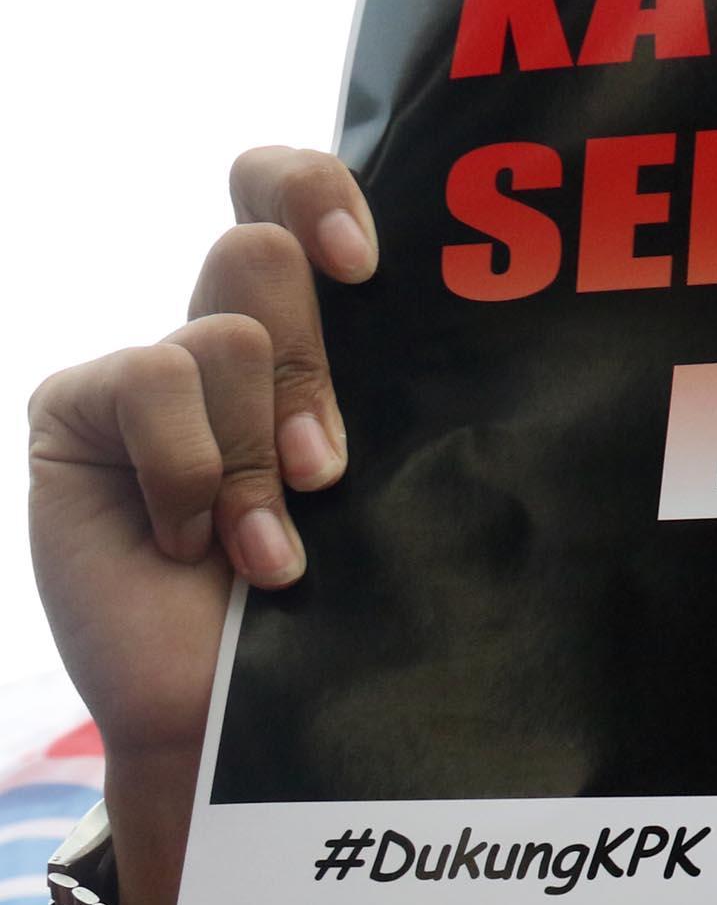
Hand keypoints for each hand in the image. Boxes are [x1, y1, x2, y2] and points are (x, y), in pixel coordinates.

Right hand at [27, 148, 374, 904]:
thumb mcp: (381, 492)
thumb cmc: (332, 606)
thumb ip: (391, 402)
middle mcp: (227, 338)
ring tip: (271, 544)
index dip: (319, 190)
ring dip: (259, 450)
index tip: (367, 265)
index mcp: (311, 337)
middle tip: (326, 468)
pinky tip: (195, 543)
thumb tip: (447, 328)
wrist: (235, 714)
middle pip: (263, 249)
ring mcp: (151, 373)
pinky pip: (153, 381)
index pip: (291, 193)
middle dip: (313, 367)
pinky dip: (192, 473)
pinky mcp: (81, 409)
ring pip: (228, 331)